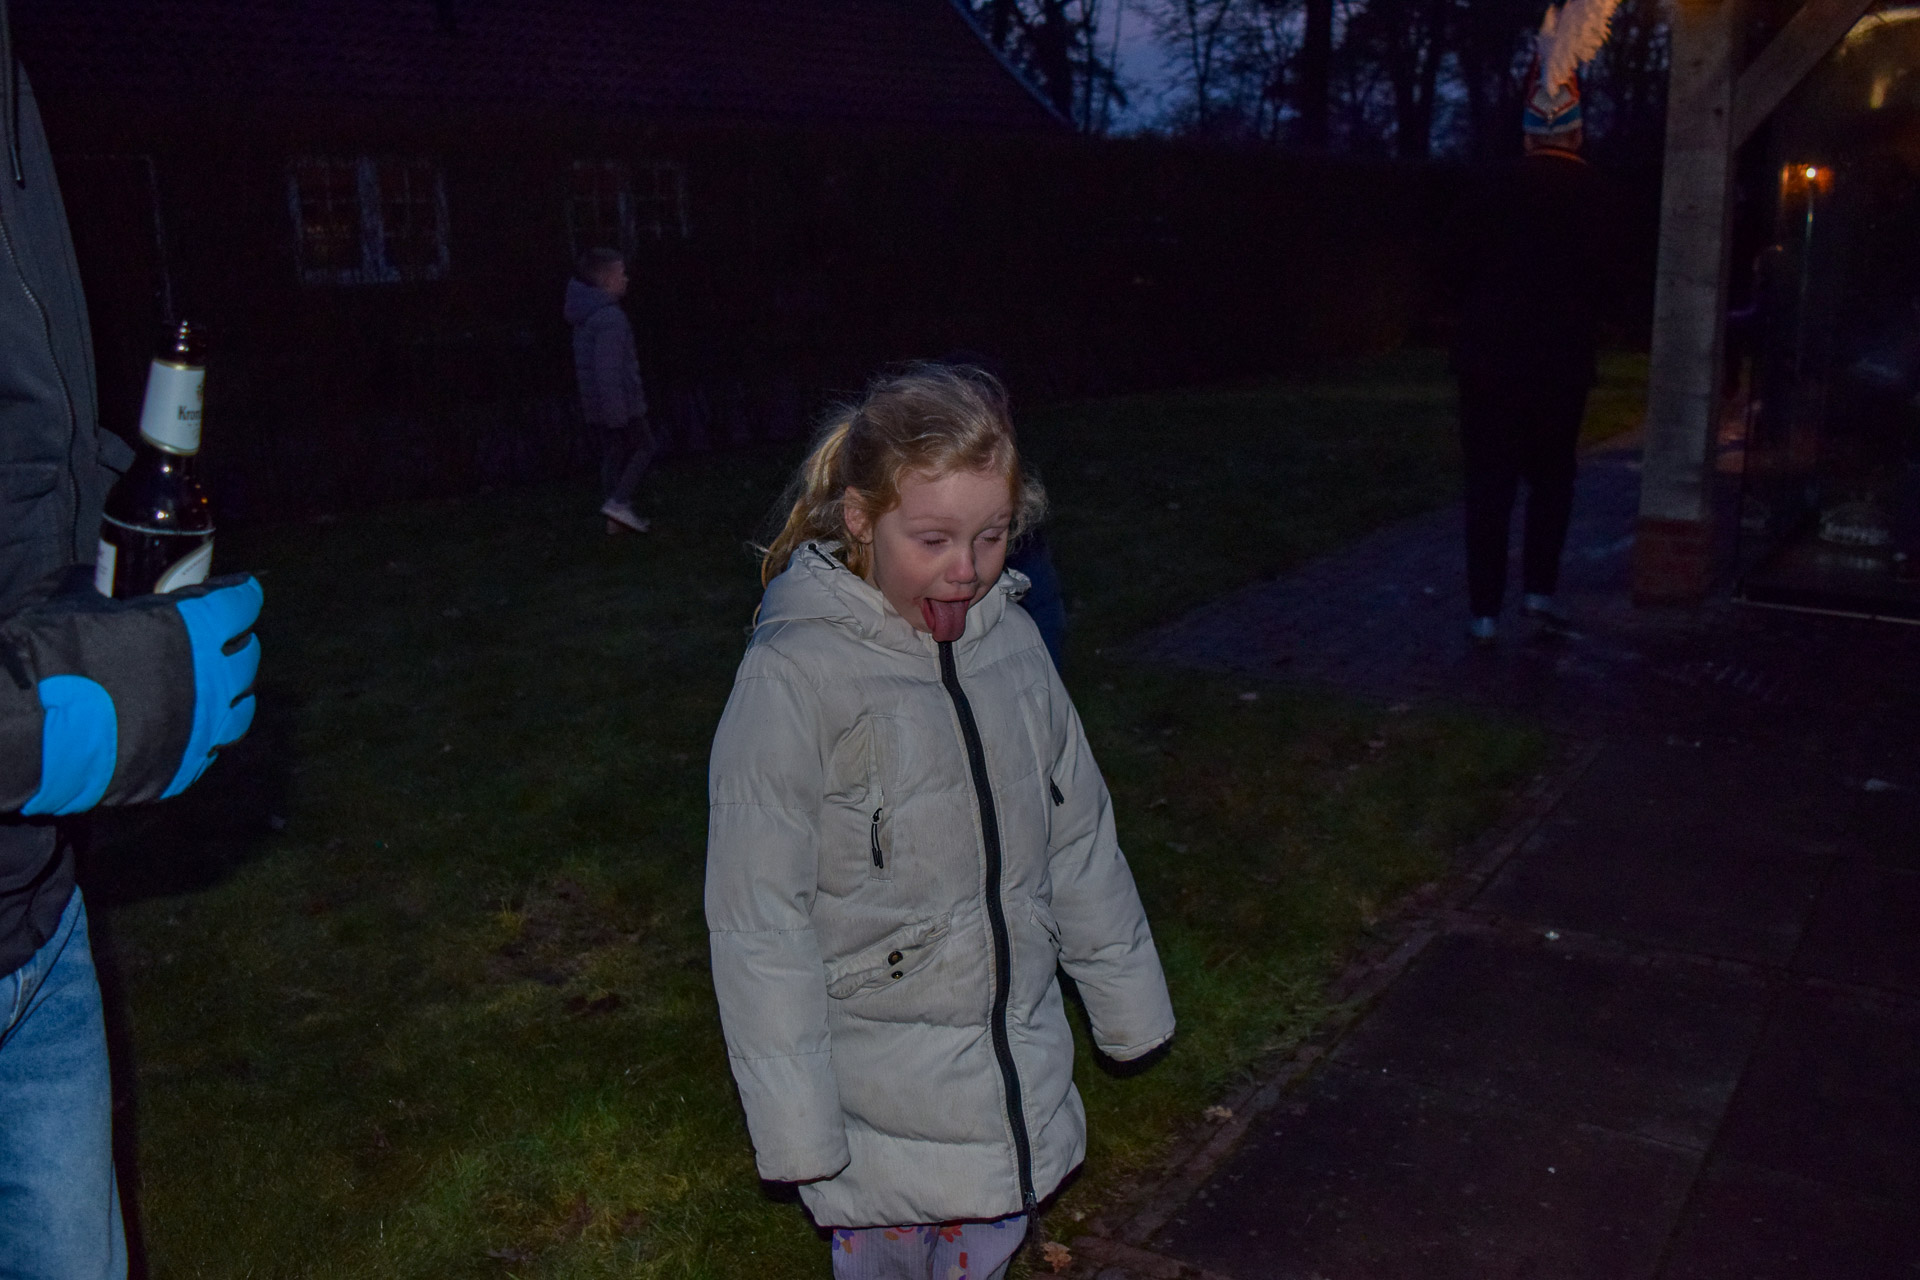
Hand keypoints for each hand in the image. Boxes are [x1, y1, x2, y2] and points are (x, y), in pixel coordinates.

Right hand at [19, 575, 261, 814]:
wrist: (27, 729)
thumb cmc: (49, 655)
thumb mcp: (73, 599)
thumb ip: (103, 590)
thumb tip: (103, 585)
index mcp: (194, 628)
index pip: (240, 604)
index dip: (236, 596)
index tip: (232, 595)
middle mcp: (212, 678)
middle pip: (247, 658)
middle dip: (237, 646)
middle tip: (222, 642)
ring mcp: (201, 729)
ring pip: (240, 711)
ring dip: (231, 696)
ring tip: (214, 691)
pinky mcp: (181, 770)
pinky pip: (207, 751)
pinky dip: (201, 738)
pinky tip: (186, 730)